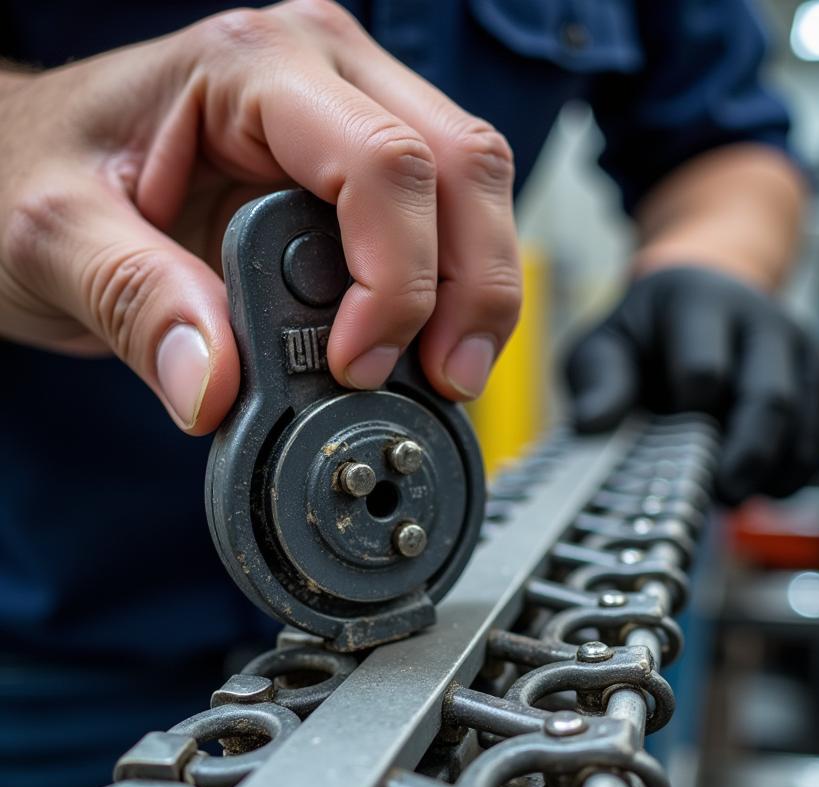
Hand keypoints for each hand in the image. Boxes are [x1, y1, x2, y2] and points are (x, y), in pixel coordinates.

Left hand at [0, 0, 519, 431]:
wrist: (28, 159)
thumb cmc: (36, 170)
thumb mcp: (54, 236)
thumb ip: (134, 303)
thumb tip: (217, 391)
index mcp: (251, 66)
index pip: (381, 164)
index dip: (393, 279)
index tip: (356, 365)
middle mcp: (324, 67)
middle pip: (461, 165)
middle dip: (471, 287)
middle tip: (446, 378)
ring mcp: (356, 106)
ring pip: (475, 186)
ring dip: (478, 289)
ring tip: (445, 371)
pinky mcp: (367, 159)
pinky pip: (451, 212)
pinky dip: (456, 285)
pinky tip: (431, 342)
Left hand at [565, 266, 818, 503]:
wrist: (702, 295)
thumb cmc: (645, 337)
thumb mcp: (604, 347)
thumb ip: (598, 381)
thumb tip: (592, 423)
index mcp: (697, 305)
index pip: (703, 371)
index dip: (690, 422)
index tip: (671, 458)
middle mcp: (760, 318)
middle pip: (770, 397)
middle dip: (748, 457)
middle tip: (725, 497)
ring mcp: (801, 343)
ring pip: (812, 415)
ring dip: (782, 468)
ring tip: (747, 498)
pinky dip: (808, 466)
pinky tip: (774, 487)